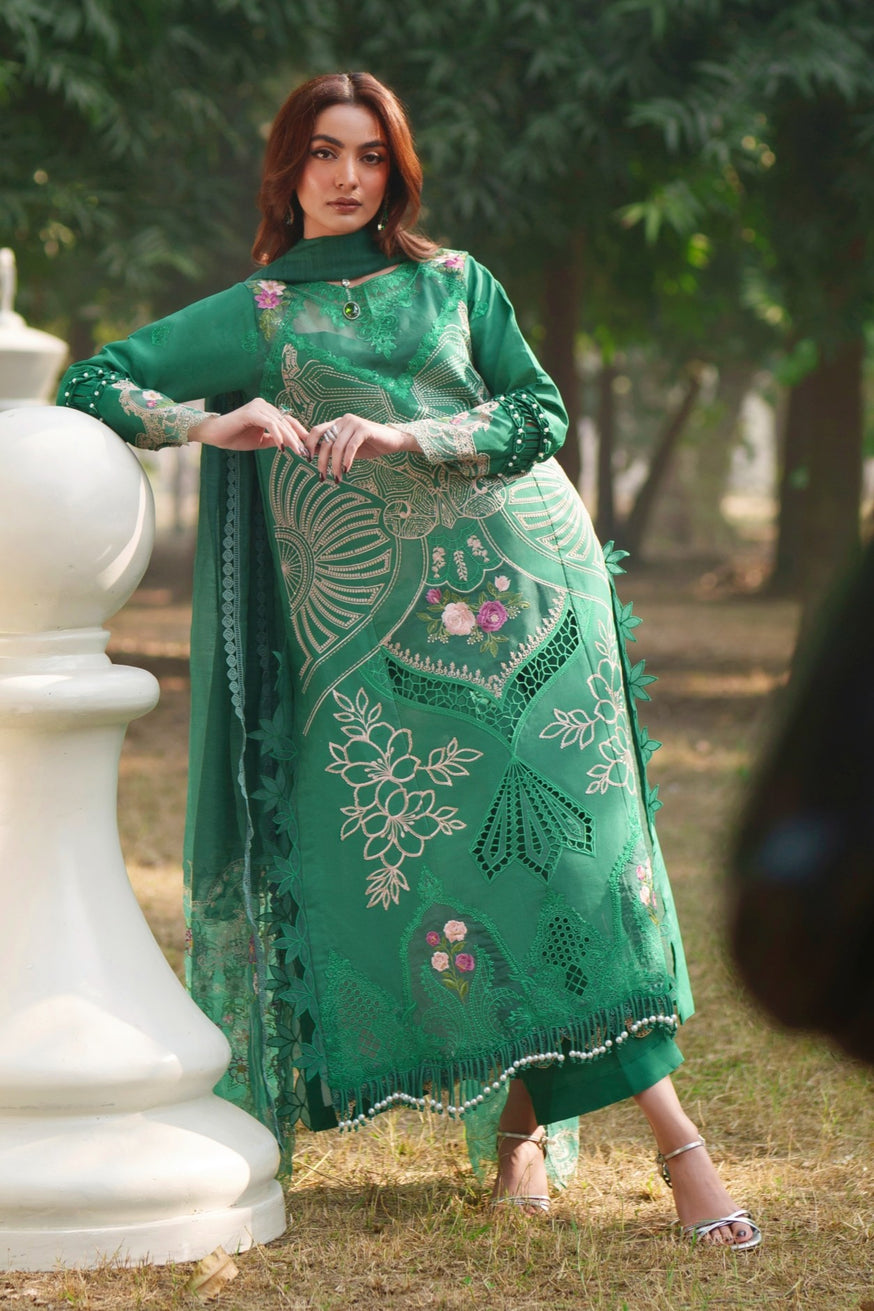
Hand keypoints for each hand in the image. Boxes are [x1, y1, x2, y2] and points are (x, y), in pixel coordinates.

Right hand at [189, 400, 308, 455]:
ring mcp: (258, 406)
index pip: (288, 421)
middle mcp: (264, 405)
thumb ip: (274, 440)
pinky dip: (278, 435)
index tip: (308, 448)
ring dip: (290, 439)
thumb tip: (291, 445)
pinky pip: (270, 424)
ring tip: (297, 452)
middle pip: (287, 422)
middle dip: (298, 439)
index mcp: (267, 411)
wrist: (215, 436)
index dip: (299, 434)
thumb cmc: (235, 437)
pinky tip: (282, 447)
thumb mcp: (260, 441)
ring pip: (281, 423)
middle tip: (306, 453)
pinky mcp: (251, 412)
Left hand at [305, 413, 418, 481]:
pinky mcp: (364, 429)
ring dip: (335, 465)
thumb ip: (333, 449)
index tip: (308, 461)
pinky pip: (351, 446)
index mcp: (337, 423)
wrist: (394, 441)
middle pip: (325, 441)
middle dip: (321, 461)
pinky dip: (347, 460)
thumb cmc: (370, 445)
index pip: (316, 431)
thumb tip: (315, 457)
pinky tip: (347, 470)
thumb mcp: (348, 448)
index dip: (309, 445)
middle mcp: (343, 420)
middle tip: (321, 477)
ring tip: (336, 478)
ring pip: (337, 446)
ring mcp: (354, 423)